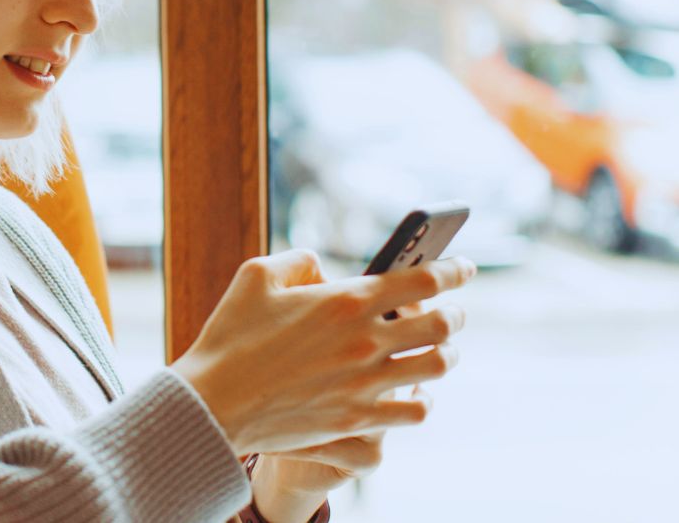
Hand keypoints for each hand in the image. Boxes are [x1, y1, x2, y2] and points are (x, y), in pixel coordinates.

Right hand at [171, 250, 472, 454]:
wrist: (214, 402)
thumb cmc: (230, 336)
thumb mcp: (256, 275)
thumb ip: (299, 260)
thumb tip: (324, 268)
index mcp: (346, 300)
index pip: (425, 279)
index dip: (454, 270)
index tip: (464, 268)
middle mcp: (366, 340)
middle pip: (444, 324)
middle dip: (456, 314)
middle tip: (453, 313)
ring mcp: (366, 383)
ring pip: (438, 366)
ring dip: (446, 355)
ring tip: (440, 352)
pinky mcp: (357, 419)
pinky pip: (416, 411)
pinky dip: (423, 400)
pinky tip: (413, 394)